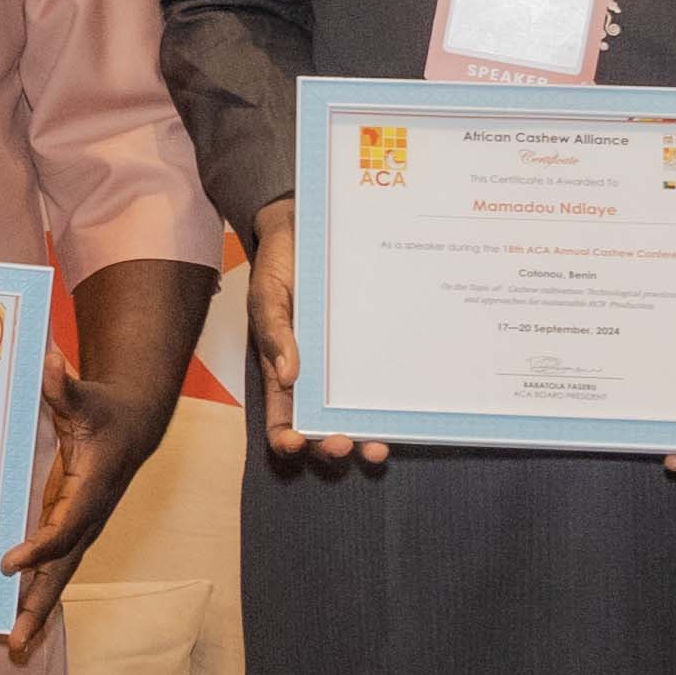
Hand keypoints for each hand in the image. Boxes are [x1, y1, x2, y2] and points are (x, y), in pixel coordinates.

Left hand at [1, 259, 215, 654]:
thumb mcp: (83, 394)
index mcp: (91, 490)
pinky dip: (36, 596)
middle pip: (62, 570)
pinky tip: (17, 622)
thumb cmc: (104, 409)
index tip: (9, 564)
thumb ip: (63, 382)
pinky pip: (52, 569)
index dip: (39, 546)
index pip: (64, 527)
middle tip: (15, 642)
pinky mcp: (70, 529)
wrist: (132, 424)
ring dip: (36, 613)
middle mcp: (88, 518)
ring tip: (13, 649)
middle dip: (39, 606)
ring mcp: (79, 528)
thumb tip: (48, 361)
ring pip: (58, 577)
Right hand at [242, 204, 388, 474]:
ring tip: (378, 446)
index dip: (286, 438)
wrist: (312, 227)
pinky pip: (385, 381)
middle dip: (331, 445)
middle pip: (322, 426)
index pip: (281, 415)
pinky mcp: (375, 348)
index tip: (296, 444)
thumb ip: (273, 331)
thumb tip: (288, 375)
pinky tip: (407, 412)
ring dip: (366, 437)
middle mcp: (317, 375)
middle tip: (346, 446)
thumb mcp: (267, 293)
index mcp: (282, 367)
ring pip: (358, 414)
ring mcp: (348, 365)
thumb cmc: (283, 263)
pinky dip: (394, 404)